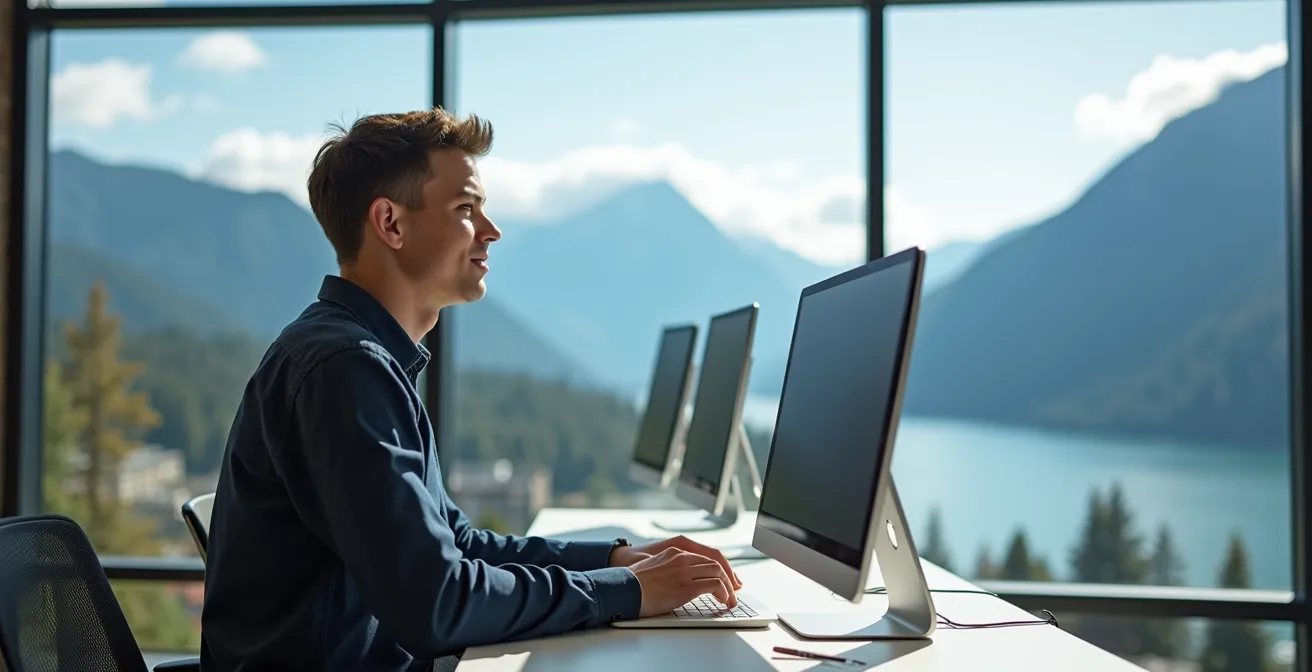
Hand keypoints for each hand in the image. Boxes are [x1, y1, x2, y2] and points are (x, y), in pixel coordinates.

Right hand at [609, 535, 742, 589]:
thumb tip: (675, 582)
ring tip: (730, 600)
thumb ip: (667, 569)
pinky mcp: (686, 587)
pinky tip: (724, 602)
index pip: (704, 555)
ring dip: (728, 587)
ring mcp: (685, 571)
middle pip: (715, 562)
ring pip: (718, 572)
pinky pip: (715, 586)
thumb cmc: (631, 583)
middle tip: (734, 589)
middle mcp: (681, 558)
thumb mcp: (651, 568)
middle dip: (728, 576)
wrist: (622, 589)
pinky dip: (724, 593)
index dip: (719, 567)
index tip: (725, 578)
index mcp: (673, 551)